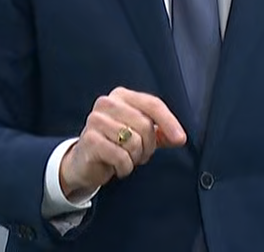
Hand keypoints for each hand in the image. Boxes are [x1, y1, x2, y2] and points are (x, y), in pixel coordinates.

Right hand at [58, 87, 186, 199]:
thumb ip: (160, 132)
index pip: (152, 104)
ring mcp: (95, 120)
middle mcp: (107, 103)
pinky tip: (117, 166)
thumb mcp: (139, 135)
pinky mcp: (89, 139)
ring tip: (127, 158)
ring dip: (135, 157)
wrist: (84, 162)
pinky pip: (121, 156)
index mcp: (122, 96)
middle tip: (141, 154)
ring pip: (134, 141)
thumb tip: (179, 137)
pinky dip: (124, 167)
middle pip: (145, 124)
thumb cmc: (114, 144)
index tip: (180, 139)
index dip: (169, 122)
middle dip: (149, 146)